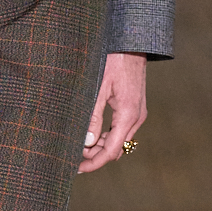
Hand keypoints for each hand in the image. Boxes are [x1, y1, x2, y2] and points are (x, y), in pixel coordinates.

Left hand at [79, 51, 146, 174]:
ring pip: (119, 141)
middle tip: (73, 156)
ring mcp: (138, 113)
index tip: (76, 168)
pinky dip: (107, 136)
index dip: (94, 163)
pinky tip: (91, 133)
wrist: (132, 42)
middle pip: (116, 150)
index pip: (111, 151)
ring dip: (101, 146)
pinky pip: (122, 130)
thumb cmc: (113, 59)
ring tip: (79, 145)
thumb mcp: (98, 87)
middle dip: (95, 156)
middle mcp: (136, 117)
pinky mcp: (135, 107)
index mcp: (128, 115)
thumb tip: (85, 142)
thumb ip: (92, 116)